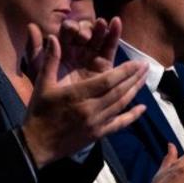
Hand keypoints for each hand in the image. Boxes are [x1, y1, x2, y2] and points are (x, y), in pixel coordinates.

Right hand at [22, 18, 147, 167]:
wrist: (36, 145)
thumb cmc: (38, 113)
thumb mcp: (42, 85)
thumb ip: (50, 60)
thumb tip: (53, 37)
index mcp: (77, 95)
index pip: (108, 80)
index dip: (125, 71)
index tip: (137, 62)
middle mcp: (91, 109)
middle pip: (119, 91)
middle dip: (134, 78)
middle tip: (146, 66)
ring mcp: (96, 123)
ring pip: (121, 105)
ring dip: (134, 91)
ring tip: (144, 80)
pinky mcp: (98, 134)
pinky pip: (119, 124)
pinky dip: (132, 116)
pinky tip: (142, 109)